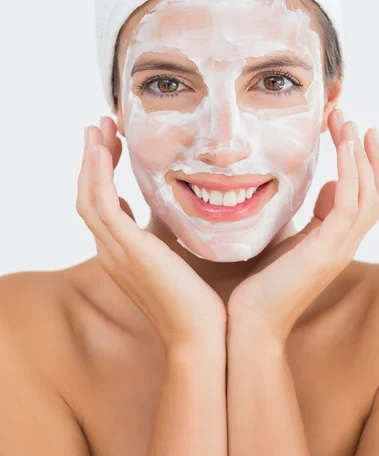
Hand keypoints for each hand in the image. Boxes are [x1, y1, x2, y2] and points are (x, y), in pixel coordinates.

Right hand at [76, 116, 226, 350]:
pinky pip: (101, 203)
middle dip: (93, 159)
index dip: (104, 172)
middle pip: (89, 195)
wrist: (204, 336)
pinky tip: (103, 149)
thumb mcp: (182, 256)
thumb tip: (186, 206)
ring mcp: (115, 251)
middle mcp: (111, 251)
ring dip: (91, 159)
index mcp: (123, 252)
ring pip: (89, 195)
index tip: (114, 146)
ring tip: (99, 127)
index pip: (103, 204)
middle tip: (102, 128)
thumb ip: (175, 232)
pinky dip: (97, 174)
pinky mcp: (127, 249)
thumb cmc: (200, 300)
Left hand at [227, 109, 378, 342]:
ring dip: (361, 155)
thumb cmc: (265, 281)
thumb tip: (326, 185)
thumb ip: (314, 215)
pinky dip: (350, 172)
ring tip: (350, 124)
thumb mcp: (293, 239)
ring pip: (368, 194)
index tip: (351, 133)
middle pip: (375, 192)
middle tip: (354, 120)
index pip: (365, 197)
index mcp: (338, 240)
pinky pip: (349, 203)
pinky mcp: (326, 249)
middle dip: (368, 154)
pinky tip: (343, 147)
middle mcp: (346, 243)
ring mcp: (340, 247)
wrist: (251, 321)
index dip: (364, 164)